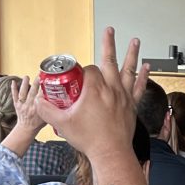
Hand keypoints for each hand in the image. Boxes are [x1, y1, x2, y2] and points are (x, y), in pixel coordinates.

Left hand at [11, 76, 44, 135]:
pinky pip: (14, 96)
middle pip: (32, 92)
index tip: (47, 82)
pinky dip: (13, 89)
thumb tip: (56, 100)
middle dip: (36, 83)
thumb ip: (50, 109)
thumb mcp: (46, 117)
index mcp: (37, 109)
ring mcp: (22, 105)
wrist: (26, 129)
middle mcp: (29, 106)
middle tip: (39, 76)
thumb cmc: (37, 123)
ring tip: (26, 77)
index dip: (44, 89)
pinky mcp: (16, 105)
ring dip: (24, 84)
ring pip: (23, 93)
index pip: (41, 96)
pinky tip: (13, 82)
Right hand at [35, 27, 148, 160]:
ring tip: (135, 40)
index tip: (75, 77)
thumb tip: (37, 101)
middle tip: (109, 30)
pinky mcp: (131, 106)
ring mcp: (123, 97)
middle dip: (108, 44)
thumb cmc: (89, 139)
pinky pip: (139, 87)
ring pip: (128, 70)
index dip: (80, 71)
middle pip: (110, 60)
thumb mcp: (61, 123)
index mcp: (94, 89)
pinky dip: (143, 76)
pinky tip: (147, 66)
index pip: (87, 70)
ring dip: (131, 54)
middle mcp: (111, 89)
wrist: (110, 153)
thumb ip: (46, 109)